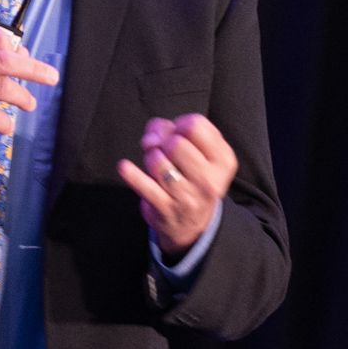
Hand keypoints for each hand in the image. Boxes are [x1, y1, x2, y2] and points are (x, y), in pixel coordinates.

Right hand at [0, 29, 58, 176]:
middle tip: (51, 77)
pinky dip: (4, 122)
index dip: (18, 47)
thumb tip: (21, 53)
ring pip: (2, 88)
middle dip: (33, 68)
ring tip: (29, 104)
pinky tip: (6, 125)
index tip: (29, 58)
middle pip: (4, 59)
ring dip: (22, 97)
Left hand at [117, 113, 237, 260]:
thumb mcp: (193, 149)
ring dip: (150, 158)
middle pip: (176, 143)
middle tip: (166, 153)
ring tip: (156, 165)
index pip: (196, 125)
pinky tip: (124, 167)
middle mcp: (210, 180)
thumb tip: (151, 139)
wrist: (191, 223)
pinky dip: (131, 174)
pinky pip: (144, 185)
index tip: (178, 135)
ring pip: (158, 162)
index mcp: (223, 160)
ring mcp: (188, 197)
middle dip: (164, 143)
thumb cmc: (190, 174)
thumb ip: (167, 129)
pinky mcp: (166, 209)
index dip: (180, 125)